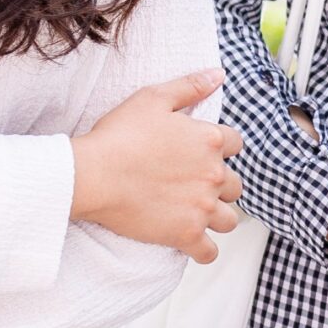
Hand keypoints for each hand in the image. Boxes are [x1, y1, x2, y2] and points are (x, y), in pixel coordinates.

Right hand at [68, 71, 245, 262]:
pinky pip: (210, 252)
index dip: (220, 148)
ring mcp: (202, 207)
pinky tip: (194, 245)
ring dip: (217, 218)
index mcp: (210, 140)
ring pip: (229, 220)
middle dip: (219, 185)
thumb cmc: (118, 135)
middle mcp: (214, 174)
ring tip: (197, 215)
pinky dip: (203, 251)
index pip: (235, 143)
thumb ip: (190, 86)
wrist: (92, 174)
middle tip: (195, 186)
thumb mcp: (153, 98)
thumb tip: (217, 75)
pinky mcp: (186, 234)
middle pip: (235, 185)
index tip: (202, 153)